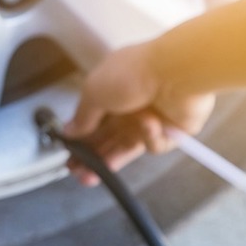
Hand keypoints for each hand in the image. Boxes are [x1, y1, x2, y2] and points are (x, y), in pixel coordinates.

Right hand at [63, 43, 214, 185]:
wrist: (177, 72)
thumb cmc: (133, 73)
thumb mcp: (94, 92)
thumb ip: (82, 117)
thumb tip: (69, 131)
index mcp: (109, 93)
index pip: (91, 123)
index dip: (80, 141)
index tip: (69, 156)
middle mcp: (129, 107)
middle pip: (107, 139)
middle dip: (92, 157)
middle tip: (79, 172)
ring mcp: (150, 119)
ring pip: (127, 147)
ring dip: (112, 159)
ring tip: (96, 173)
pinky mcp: (171, 131)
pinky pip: (153, 145)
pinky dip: (149, 137)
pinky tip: (150, 124)